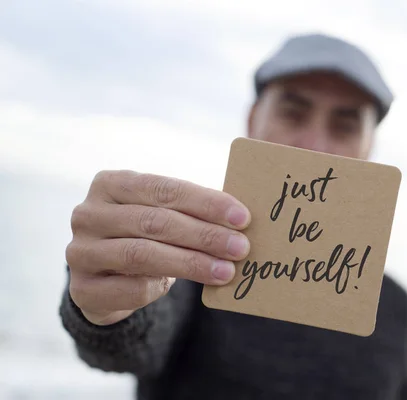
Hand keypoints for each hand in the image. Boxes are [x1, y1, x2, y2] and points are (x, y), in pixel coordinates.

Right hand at [65, 170, 250, 325]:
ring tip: (226, 270)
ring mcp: (80, 251)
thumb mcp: (162, 215)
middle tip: (240, 247)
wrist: (106, 280)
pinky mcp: (82, 289)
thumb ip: (190, 211)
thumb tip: (240, 219)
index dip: (205, 202)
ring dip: (192, 263)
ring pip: (142, 254)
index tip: (242, 217)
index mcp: (111, 184)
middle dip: (205, 235)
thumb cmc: (145, 236)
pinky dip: (162, 288)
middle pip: (155, 222)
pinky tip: (187, 288)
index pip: (164, 189)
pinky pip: (130, 289)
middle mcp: (88, 214)